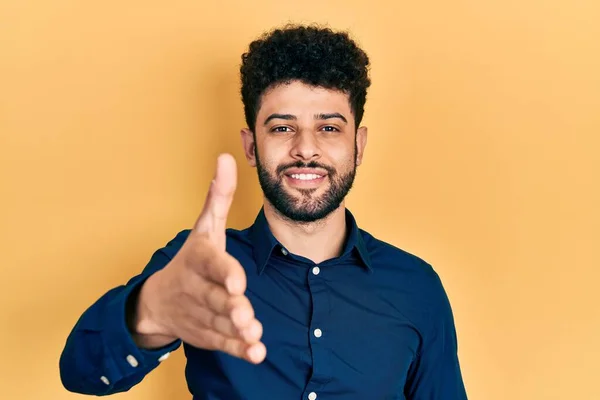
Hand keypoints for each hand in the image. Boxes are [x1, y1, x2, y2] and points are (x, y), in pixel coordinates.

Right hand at [135, 154, 265, 363]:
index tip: (238, 282)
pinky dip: (238, 350)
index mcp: (198, 259)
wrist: (159, 299)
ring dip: (237, 331)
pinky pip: (222, 342)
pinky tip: (255, 354)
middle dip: (231, 307)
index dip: (224, 273)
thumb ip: (219, 196)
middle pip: (214, 298)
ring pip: (219, 323)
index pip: (211, 264)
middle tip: (247, 316)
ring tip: (255, 338)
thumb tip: (227, 156)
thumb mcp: (205, 227)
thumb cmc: (191, 258)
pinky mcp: (206, 333)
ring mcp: (200, 313)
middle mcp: (196, 287)